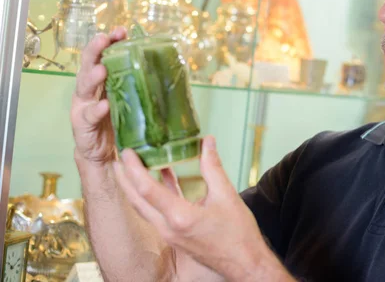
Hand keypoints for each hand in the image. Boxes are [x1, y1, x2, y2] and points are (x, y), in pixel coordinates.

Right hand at [71, 28, 126, 165]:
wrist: (102, 153)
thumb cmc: (117, 122)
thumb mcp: (129, 100)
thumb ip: (139, 85)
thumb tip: (168, 68)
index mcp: (101, 80)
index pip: (104, 55)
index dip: (110, 42)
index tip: (121, 31)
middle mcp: (89, 89)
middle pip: (89, 64)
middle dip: (95, 50)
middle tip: (104, 39)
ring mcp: (83, 106)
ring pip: (84, 86)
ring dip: (93, 76)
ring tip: (102, 69)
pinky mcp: (82, 126)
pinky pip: (89, 116)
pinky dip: (96, 110)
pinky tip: (104, 105)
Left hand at [113, 136, 293, 281]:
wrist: (245, 264)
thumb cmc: (239, 235)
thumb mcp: (227, 196)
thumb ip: (212, 167)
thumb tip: (206, 142)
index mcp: (180, 217)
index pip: (147, 190)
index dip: (134, 168)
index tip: (127, 152)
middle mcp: (169, 228)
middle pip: (137, 200)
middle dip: (124, 178)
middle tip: (117, 157)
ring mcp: (170, 234)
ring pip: (144, 207)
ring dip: (135, 187)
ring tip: (131, 166)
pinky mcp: (175, 235)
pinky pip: (157, 212)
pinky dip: (154, 194)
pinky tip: (161, 176)